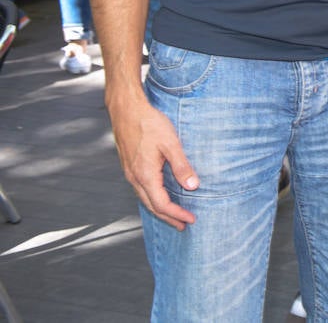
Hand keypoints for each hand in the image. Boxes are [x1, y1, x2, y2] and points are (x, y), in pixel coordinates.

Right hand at [109, 96, 198, 229]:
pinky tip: (160, 196)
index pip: (162, 204)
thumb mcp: (171, 144)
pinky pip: (141, 189)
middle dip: (168, 217)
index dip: (177, 214)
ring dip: (160, 209)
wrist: (126, 110)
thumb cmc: (149, 124)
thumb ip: (182, 166)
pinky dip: (152, 198)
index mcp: (145, 175)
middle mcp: (134, 178)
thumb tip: (193, 187)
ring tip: (173, 216)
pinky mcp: (130, 166)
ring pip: (144, 199)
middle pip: (151, 206)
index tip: (191, 220)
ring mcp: (130, 173)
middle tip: (183, 225)